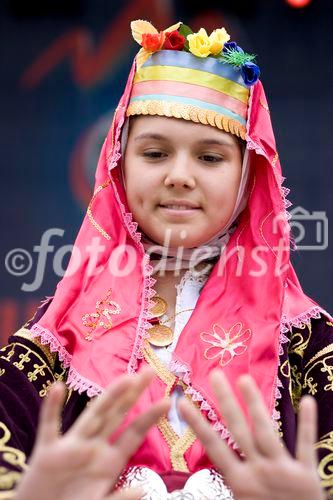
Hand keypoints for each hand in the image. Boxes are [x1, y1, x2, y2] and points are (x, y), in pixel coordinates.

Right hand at [15, 367, 168, 499]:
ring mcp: (71, 447)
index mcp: (109, 461)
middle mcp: (93, 448)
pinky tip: (57, 388)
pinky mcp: (46, 453)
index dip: (150, 417)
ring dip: (108, 397)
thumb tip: (142, 490)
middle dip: (133, 394)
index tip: (167, 401)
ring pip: (92, 416)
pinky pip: (49, 427)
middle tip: (150, 371)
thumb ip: (118, 499)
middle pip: (116, 415)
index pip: (133, 433)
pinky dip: (51, 408)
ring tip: (125, 378)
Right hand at [179, 371, 324, 499]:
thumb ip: (220, 494)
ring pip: (266, 432)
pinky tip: (308, 400)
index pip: (214, 446)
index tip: (184, 403)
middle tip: (216, 374)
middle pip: (239, 430)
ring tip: (245, 378)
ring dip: (255, 404)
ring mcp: (283, 471)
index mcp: (240, 482)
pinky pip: (306, 446)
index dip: (198, 424)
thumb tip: (194, 490)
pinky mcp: (307, 476)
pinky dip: (308, 424)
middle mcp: (258, 472)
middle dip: (226, 401)